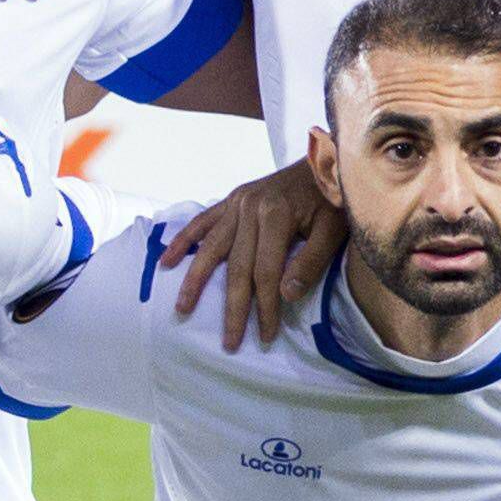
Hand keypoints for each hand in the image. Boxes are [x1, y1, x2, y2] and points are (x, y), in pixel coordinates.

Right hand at [159, 162, 347, 351]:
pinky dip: (183, 241)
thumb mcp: (333, 229)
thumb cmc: (332, 198)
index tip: (266, 335)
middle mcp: (249, 208)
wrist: (326, 159)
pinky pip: (202, 222)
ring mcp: (237, 202)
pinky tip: (167, 261)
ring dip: (196, 279)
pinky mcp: (231, 199)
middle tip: (229, 341)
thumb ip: (311, 262)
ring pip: (211, 248)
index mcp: (275, 215)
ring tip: (183, 307)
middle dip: (234, 308)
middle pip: (237, 267)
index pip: (267, 272)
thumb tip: (284, 296)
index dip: (266, 307)